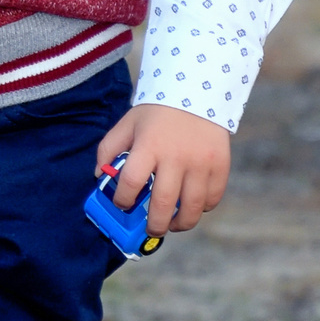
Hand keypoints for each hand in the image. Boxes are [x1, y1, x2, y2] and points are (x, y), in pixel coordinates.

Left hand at [95, 104, 231, 236]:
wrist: (197, 91)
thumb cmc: (157, 113)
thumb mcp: (128, 124)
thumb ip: (108, 149)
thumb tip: (99, 177)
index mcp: (149, 145)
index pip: (130, 183)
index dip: (123, 200)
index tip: (123, 204)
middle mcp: (176, 156)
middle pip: (163, 204)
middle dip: (154, 225)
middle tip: (151, 229)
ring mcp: (201, 162)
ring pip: (191, 208)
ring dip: (180, 224)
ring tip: (173, 224)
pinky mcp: (220, 165)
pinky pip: (212, 198)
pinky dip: (202, 208)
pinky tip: (192, 205)